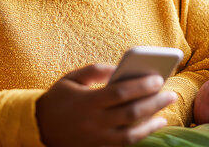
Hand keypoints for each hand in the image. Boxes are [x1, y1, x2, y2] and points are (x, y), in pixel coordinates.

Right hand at [36, 64, 176, 146]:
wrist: (38, 127)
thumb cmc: (59, 98)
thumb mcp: (72, 78)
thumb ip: (96, 70)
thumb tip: (120, 68)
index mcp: (87, 101)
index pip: (121, 93)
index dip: (142, 86)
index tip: (158, 78)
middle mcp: (93, 122)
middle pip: (131, 113)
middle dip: (154, 103)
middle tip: (171, 94)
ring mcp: (96, 139)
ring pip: (130, 134)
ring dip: (151, 123)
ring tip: (165, 112)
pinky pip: (123, 145)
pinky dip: (140, 136)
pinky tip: (151, 126)